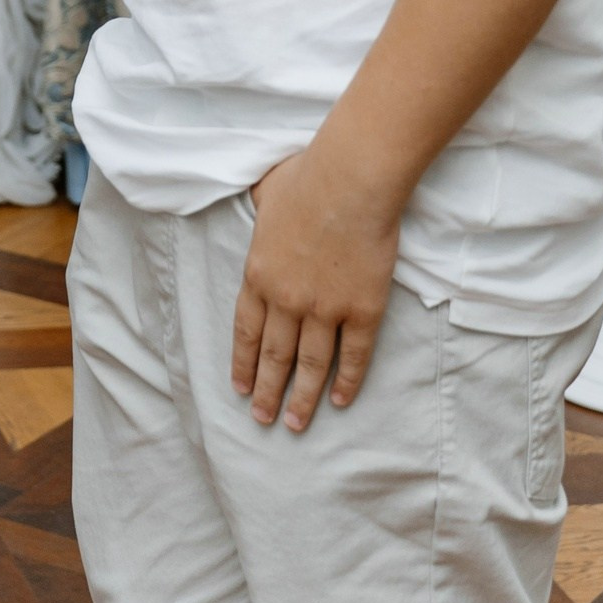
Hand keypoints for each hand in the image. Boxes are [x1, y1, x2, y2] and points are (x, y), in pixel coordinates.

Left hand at [231, 143, 401, 430]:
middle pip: (274, 356)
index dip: (243, 362)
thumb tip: (260, 200)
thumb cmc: (307, 177)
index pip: (245, 331)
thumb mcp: (266, 191)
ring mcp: (325, 309)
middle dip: (266, 391)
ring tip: (296, 424)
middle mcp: (287, 299)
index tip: (240, 388)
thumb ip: (260, 208)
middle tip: (262, 419)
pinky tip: (339, 401)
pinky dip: (347, 382)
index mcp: (259, 273)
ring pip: (310, 365)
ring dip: (302, 398)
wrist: (350, 182)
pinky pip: (354, 356)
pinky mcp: (362, 311)